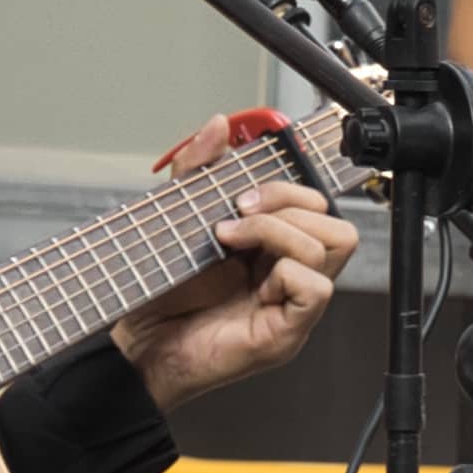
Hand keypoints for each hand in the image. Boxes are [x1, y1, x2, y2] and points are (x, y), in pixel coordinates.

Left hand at [112, 110, 357, 411]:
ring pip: (333, 248)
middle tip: (235, 218)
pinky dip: (286, 274)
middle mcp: (288, 277)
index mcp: (272, 251)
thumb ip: (196, 169)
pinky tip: (253, 283)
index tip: (240, 196)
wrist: (137, 346)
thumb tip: (219, 125)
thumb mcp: (175, 218)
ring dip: (279, 233)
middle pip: (335, 222)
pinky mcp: (285, 334)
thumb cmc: (159, 296)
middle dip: (286, 204)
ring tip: (232, 244)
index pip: (315, 206)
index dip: (286, 189)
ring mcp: (292, 307)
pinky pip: (318, 290)